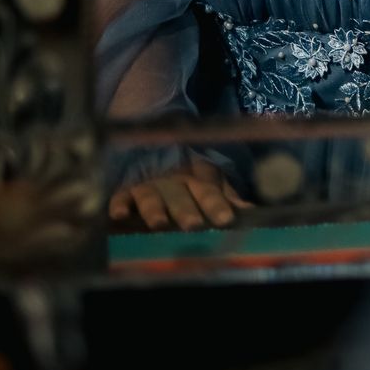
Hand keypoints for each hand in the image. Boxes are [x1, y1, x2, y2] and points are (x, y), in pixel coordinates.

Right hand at [108, 158, 253, 230]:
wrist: (154, 143)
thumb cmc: (188, 174)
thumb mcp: (211, 180)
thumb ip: (228, 196)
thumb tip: (251, 211)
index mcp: (197, 178)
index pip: (209, 191)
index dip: (217, 205)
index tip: (226, 220)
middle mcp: (173, 180)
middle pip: (180, 195)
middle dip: (186, 210)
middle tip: (193, 225)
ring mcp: (148, 184)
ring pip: (151, 196)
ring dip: (154, 209)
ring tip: (158, 223)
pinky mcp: (124, 189)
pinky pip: (119, 196)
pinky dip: (118, 204)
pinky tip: (119, 215)